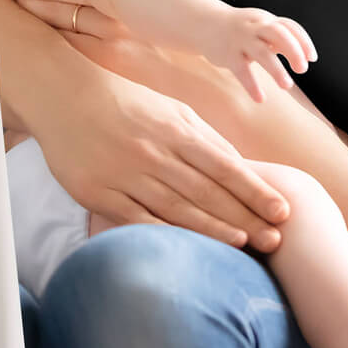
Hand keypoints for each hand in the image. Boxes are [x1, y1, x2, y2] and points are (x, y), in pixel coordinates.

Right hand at [31, 69, 290, 250]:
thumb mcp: (170, 110)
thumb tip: (242, 167)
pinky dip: (167, 235)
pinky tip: (189, 250)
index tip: (283, 210)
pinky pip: (138, 220)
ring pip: (177, 208)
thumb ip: (205, 138)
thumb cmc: (126, 103)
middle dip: (245, 216)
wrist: (64, 97)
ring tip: (245, 246)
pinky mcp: (99, 193)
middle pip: (206, 191)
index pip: (224, 165)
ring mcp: (125, 174)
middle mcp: (152, 152)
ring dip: (214, 230)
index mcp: (174, 129)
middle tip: (276, 239)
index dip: (255, 190)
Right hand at [204, 6, 316, 103]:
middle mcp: (255, 28)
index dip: (303, 42)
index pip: (290, 27)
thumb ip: (282, 38)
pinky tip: (260, 99)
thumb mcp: (259, 27)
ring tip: (287, 86)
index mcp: (266, 20)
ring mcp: (240, 40)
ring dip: (276, 70)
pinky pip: (241, 70)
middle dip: (293, 51)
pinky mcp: (228, 54)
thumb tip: (306, 58)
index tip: (312, 58)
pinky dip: (251, 85)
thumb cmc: (240, 30)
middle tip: (301, 69)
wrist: (204, 23)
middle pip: (279, 33)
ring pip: (261, 52)